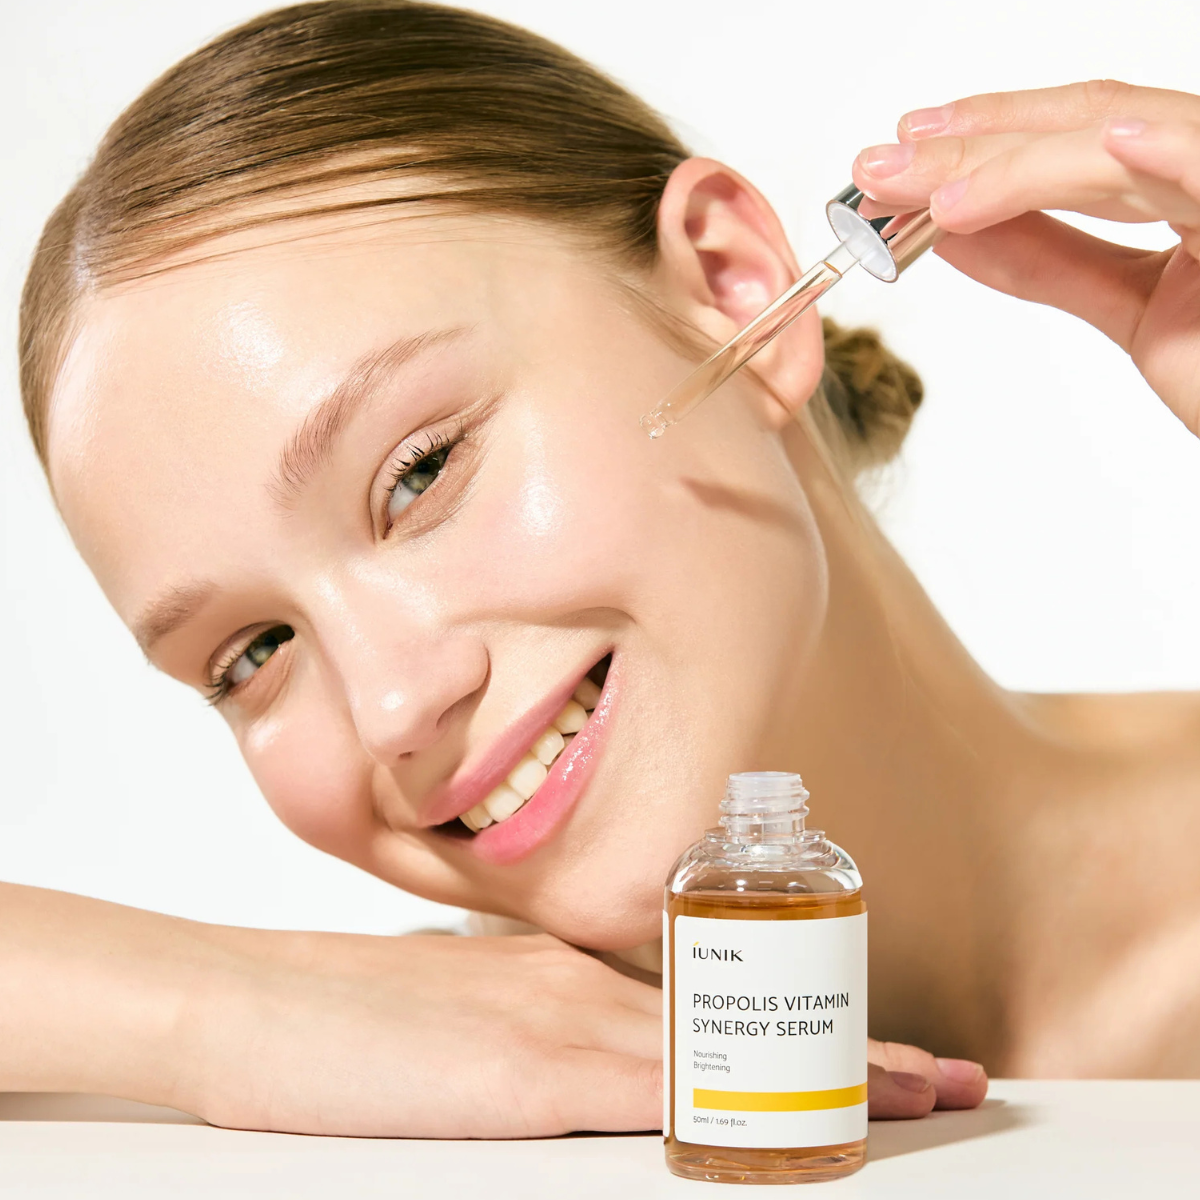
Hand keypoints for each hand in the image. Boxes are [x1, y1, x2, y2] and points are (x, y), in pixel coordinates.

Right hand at [179, 925, 982, 1133]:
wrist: (251, 1001)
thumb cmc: (341, 1018)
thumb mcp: (457, 1021)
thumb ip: (531, 1036)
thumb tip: (591, 1073)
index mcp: (566, 976)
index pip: (709, 1000)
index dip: (798, 1026)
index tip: (875, 1051)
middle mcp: (583, 987)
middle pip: (743, 1019)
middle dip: (848, 1052)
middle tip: (941, 1078)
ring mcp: (564, 1023)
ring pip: (728, 1049)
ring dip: (824, 1077)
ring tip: (917, 1097)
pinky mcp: (530, 1073)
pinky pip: (658, 1094)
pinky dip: (735, 1113)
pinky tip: (789, 1134)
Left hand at [851, 81, 1199, 432]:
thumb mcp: (1132, 309)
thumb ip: (1050, 263)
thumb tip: (952, 230)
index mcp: (1189, 181)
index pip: (1080, 134)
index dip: (988, 137)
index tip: (903, 158)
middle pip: (1086, 126)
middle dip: (974, 143)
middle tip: (879, 167)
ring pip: (1124, 140)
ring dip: (1013, 161)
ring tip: (924, 196)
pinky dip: (1150, 153)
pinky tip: (1080, 155)